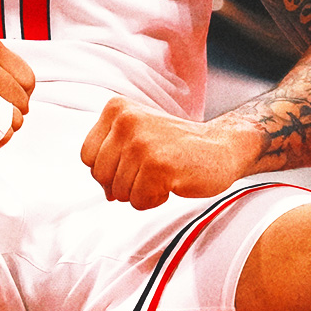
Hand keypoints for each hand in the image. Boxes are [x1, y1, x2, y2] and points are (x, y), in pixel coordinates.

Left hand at [79, 97, 258, 209]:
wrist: (223, 146)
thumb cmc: (178, 145)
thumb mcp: (137, 134)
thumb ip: (112, 155)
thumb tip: (104, 192)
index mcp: (117, 109)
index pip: (87, 156)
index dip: (109, 169)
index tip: (133, 163)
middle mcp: (126, 121)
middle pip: (100, 176)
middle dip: (123, 183)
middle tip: (151, 170)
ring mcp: (142, 143)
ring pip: (119, 192)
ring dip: (142, 192)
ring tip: (164, 174)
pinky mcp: (158, 165)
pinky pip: (139, 202)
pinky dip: (155, 200)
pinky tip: (172, 182)